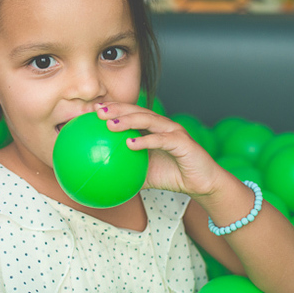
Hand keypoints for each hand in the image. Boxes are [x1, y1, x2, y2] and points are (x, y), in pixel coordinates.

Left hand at [94, 102, 228, 197]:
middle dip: (117, 108)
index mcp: (152, 128)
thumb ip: (124, 171)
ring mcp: (173, 131)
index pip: (130, 113)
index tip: (92, 111)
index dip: (113, 109)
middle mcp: (162, 125)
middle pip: (137, 110)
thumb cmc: (172, 175)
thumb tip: (99, 179)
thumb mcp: (143, 174)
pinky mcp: (182, 142)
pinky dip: (145, 140)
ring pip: (148, 120)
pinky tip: (129, 143)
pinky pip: (161, 140)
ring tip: (110, 124)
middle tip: (97, 112)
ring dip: (128, 120)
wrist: (201, 184)